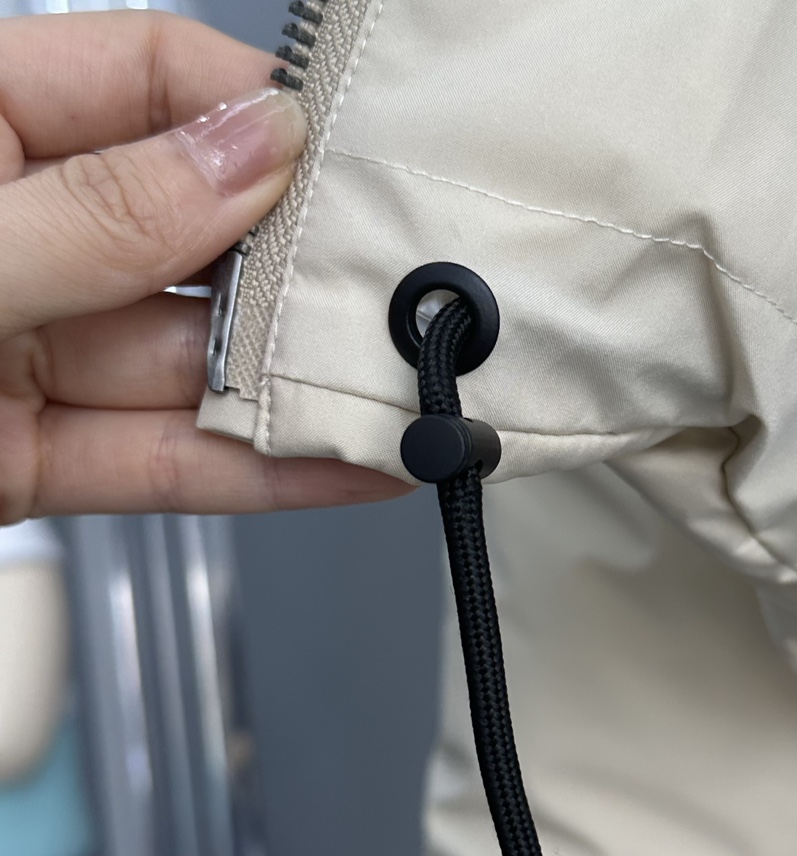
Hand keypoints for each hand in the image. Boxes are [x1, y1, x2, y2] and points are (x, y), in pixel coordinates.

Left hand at [0, 12, 407, 522]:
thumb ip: (101, 212)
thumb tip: (246, 154)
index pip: (149, 83)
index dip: (256, 117)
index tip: (351, 160)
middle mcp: (14, 235)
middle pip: (193, 241)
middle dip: (298, 279)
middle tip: (400, 293)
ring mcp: (22, 352)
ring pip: (189, 366)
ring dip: (294, 389)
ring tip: (396, 394)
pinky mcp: (31, 458)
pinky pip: (160, 459)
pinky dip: (253, 473)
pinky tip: (344, 465)